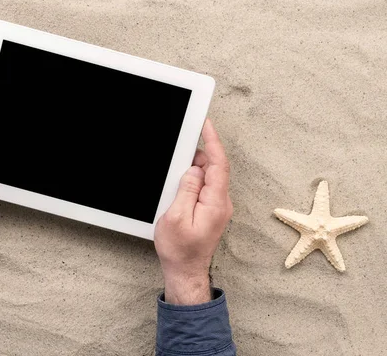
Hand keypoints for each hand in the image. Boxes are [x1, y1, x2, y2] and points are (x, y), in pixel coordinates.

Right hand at [154, 119, 232, 304]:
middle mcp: (221, 203)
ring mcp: (218, 207)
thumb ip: (186, 190)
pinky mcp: (211, 210)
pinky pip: (204, 188)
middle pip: (214, 168)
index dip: (213, 142)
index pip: (219, 164)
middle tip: (177, 157)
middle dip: (196, 157)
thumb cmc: (179, 249)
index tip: (206, 125)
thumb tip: (194, 170)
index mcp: (215, 203)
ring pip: (208, 178)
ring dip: (192, 172)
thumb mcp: (175, 217)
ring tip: (174, 184)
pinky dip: (193, 182)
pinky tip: (179, 189)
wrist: (185, 271)